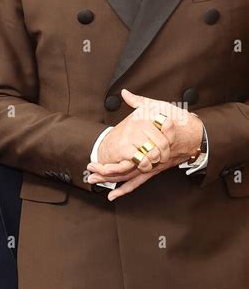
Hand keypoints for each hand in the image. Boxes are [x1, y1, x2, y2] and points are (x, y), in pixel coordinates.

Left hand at [86, 88, 203, 197]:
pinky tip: (115, 194)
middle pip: (123, 171)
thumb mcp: (158, 107)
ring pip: (128, 177)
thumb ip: (139, 102)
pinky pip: (139, 181)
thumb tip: (125, 93)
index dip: (107, 163)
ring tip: (95, 182)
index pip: (123, 159)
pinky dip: (126, 188)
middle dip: (105, 173)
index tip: (93, 162)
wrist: (198, 135)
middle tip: (89, 174)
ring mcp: (152, 165)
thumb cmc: (179, 121)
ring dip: (111, 180)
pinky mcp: (155, 169)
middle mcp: (148, 159)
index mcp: (146, 145)